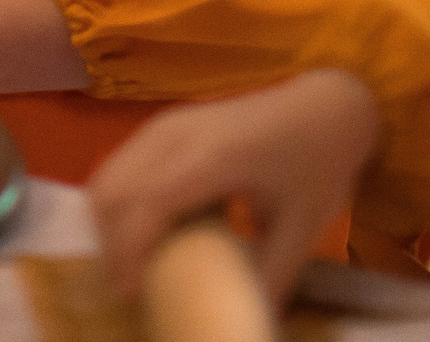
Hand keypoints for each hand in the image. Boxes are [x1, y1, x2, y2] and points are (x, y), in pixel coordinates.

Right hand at [87, 69, 380, 304]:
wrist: (322, 109)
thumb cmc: (317, 163)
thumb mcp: (304, 227)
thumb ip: (273, 275)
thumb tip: (253, 321)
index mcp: (214, 156)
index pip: (149, 201)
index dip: (130, 249)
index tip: (132, 292)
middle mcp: (177, 133)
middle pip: (113, 188)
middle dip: (110, 243)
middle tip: (129, 286)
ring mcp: (165, 125)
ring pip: (107, 175)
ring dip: (109, 223)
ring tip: (132, 263)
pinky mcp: (162, 126)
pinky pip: (120, 165)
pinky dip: (119, 203)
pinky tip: (145, 232)